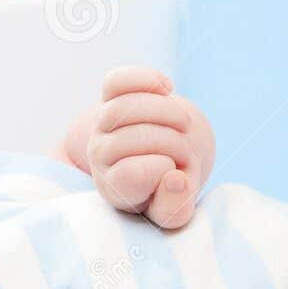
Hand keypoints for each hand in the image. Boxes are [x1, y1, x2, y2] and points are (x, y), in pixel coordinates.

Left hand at [87, 66, 214, 229]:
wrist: (162, 158)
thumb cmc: (168, 190)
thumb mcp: (174, 208)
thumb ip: (175, 208)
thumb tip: (176, 179)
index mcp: (114, 188)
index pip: (130, 174)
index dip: (161, 170)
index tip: (176, 176)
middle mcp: (99, 156)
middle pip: (129, 139)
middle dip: (171, 143)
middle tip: (187, 152)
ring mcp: (102, 125)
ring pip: (125, 108)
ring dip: (166, 112)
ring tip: (184, 125)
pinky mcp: (109, 97)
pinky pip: (117, 80)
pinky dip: (144, 80)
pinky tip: (166, 88)